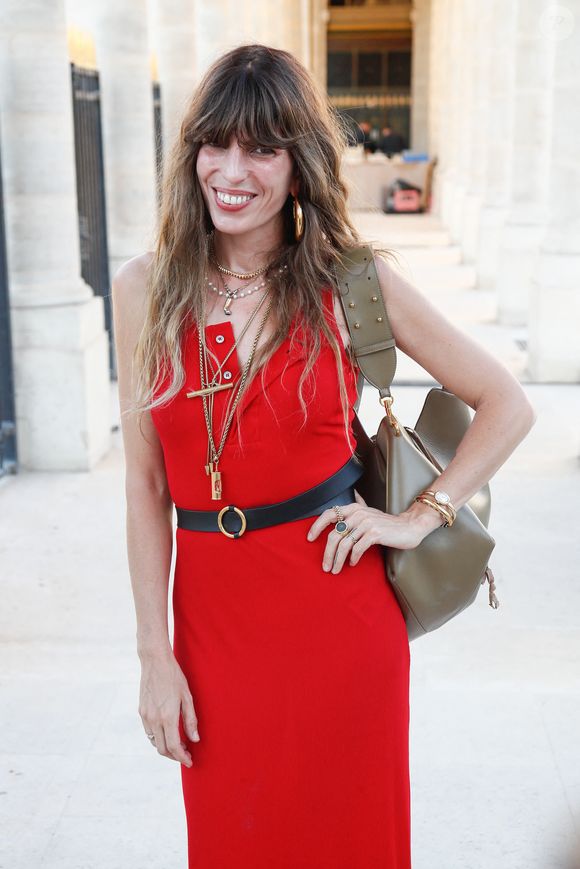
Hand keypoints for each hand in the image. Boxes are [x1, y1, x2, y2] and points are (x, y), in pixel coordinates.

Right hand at [138, 648, 199, 767]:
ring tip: (179, 744)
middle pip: (163, 749)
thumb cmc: (174, 676)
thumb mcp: (187, 696)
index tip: (190, 761)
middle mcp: (154, 719)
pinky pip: (149, 732)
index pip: (174, 747)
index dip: (182, 758)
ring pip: (154, 742)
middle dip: (175, 756)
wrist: (154, 661)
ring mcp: (146, 716)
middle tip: (186, 754)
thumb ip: (191, 720)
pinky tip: (167, 732)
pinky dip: (158, 737)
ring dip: (166, 748)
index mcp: (168, 716)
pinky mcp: (141, 711)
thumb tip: (195, 739)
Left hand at [306, 489, 433, 573]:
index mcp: (353, 508)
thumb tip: (345, 503)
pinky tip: (352, 564)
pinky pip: (357, 548)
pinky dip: (352, 558)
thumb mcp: (369, 513)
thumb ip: (356, 508)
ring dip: (337, 560)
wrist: (409, 527)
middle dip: (326, 553)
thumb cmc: (387, 524)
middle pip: (333, 534)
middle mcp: (357, 513)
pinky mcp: (374, 533)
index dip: (316, 526)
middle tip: (325, 566)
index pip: (328, 513)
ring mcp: (366, 523)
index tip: (309, 538)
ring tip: (335, 570)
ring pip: (343, 544)